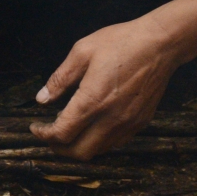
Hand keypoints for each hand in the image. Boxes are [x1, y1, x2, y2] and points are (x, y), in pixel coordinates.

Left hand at [30, 0, 196, 158]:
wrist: (160, 44)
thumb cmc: (120, 43)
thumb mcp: (82, 52)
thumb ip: (60, 79)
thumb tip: (41, 99)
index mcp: (92, 101)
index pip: (62, 133)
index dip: (44, 135)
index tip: (35, 127)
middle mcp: (111, 119)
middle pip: (79, 152)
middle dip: (59, 148)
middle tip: (49, 135)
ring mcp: (128, 123)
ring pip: (99, 150)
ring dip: (79, 145)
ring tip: (69, 127)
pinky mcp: (141, 122)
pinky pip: (115, 142)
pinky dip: (98, 140)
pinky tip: (92, 124)